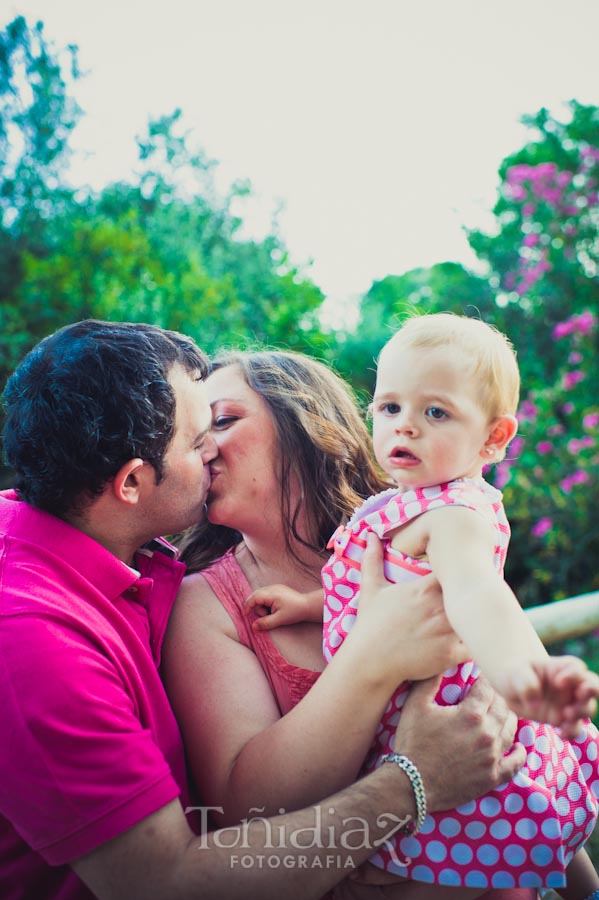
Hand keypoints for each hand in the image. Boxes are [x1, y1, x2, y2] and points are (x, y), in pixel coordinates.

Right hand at [244, 585, 322, 630]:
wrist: (308, 606)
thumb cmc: (294, 612)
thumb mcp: (279, 620)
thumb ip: (265, 623)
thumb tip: (253, 626)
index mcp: (272, 594)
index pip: (254, 597)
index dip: (248, 606)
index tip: (245, 614)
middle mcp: (272, 588)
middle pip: (256, 596)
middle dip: (256, 607)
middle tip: (265, 616)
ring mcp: (275, 587)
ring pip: (260, 595)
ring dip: (262, 605)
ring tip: (272, 613)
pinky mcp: (278, 589)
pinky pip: (266, 595)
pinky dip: (266, 603)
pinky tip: (273, 609)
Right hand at [347, 533, 467, 683]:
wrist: (370, 661)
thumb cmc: (370, 624)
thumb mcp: (371, 589)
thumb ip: (373, 560)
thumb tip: (369, 536)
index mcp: (425, 588)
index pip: (456, 572)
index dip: (462, 574)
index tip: (461, 578)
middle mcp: (440, 607)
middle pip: (471, 594)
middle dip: (474, 594)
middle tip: (477, 597)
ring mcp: (447, 630)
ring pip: (476, 619)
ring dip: (477, 618)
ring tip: (480, 617)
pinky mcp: (451, 653)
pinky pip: (475, 645)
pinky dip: (476, 642)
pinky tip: (472, 640)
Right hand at [393, 675, 524, 813]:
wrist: (411, 783)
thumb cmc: (412, 741)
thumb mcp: (416, 704)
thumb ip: (432, 680)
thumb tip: (444, 662)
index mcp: (471, 714)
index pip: (487, 688)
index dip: (482, 681)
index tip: (478, 679)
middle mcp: (487, 734)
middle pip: (503, 706)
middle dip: (495, 697)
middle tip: (487, 695)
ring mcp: (493, 757)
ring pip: (511, 729)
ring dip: (507, 718)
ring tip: (498, 714)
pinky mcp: (493, 777)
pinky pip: (515, 763)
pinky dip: (519, 753)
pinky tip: (518, 746)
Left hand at [495, 655, 598, 737]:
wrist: (510, 689)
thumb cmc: (515, 674)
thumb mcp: (516, 674)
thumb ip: (526, 684)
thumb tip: (534, 705)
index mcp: (561, 668)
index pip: (577, 668)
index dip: (573, 675)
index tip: (558, 682)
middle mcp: (569, 685)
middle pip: (592, 686)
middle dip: (590, 692)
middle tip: (579, 696)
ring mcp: (568, 703)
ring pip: (587, 709)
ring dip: (580, 713)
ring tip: (566, 715)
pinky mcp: (562, 720)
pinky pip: (574, 729)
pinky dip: (572, 733)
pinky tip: (561, 734)